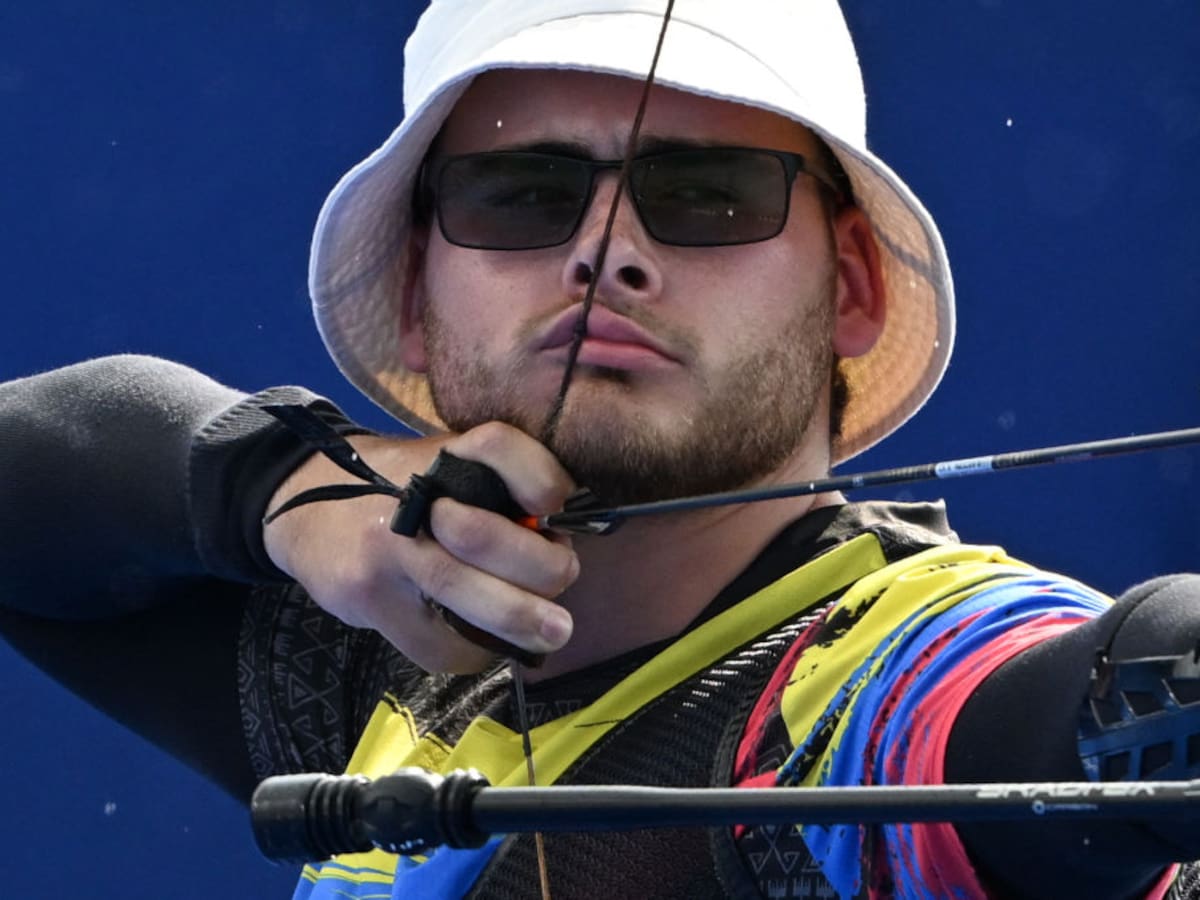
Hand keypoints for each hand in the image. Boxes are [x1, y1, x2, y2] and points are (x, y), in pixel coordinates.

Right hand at [263, 422, 578, 672]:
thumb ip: (498, 485)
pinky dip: (469, 650)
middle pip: (483, 535)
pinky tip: (481, 642)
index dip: (540, 480)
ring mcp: (384, 548)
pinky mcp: (368, 597)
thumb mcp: (444, 463)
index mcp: (440, 455)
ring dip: (516, 621)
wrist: (300, 506)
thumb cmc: (392, 485)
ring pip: (458, 590)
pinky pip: (433, 641)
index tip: (554, 509)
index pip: (496, 445)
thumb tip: (558, 534)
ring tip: (548, 634)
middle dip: (539, 572)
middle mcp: (410, 497)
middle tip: (563, 588)